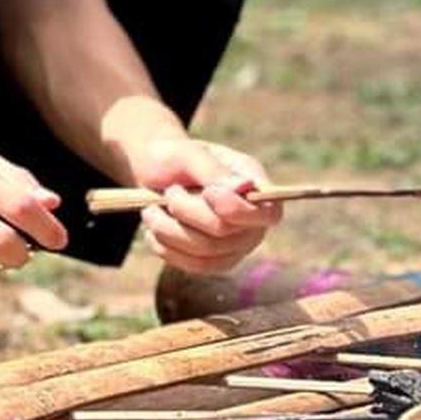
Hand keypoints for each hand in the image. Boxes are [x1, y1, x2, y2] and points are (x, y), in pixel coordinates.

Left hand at [127, 137, 281, 272]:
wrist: (156, 174)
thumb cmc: (175, 158)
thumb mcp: (189, 154)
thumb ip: (214, 170)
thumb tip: (245, 186)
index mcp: (256, 185)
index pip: (269, 213)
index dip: (238, 210)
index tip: (207, 192)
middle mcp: (253, 220)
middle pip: (226, 232)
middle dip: (188, 212)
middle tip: (169, 192)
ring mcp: (236, 244)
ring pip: (205, 252)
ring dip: (169, 230)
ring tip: (151, 210)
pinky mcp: (215, 262)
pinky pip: (194, 266)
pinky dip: (167, 247)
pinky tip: (155, 230)